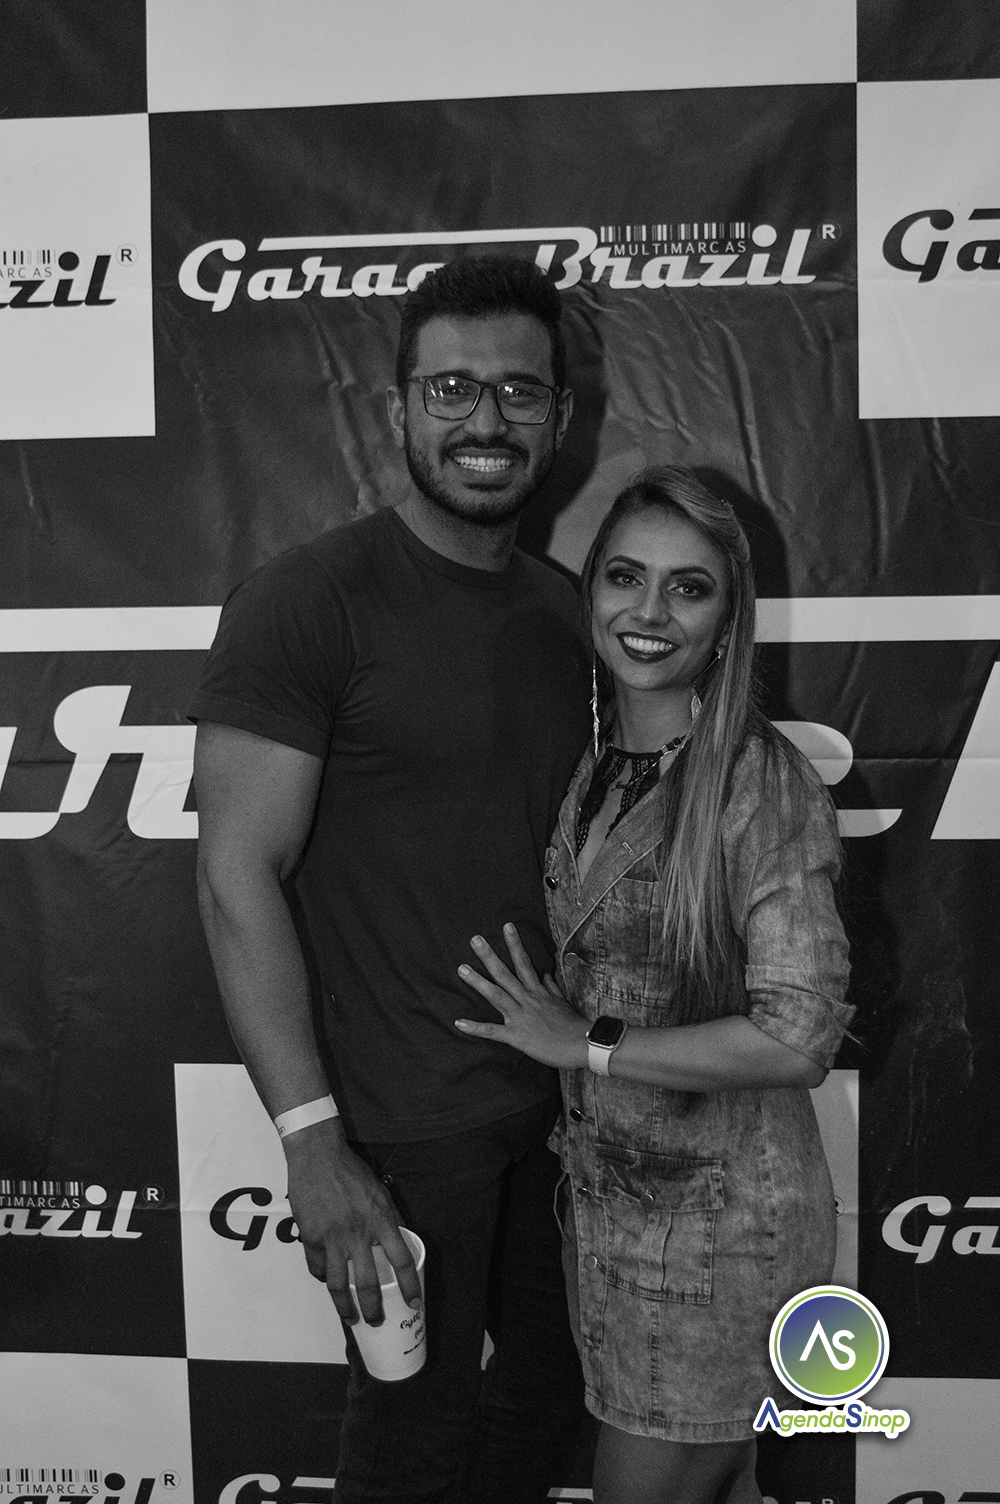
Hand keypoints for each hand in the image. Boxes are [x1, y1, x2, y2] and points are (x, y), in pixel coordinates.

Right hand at [281, 1117, 422, 1326]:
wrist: (317, 1156)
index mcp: (380, 1219)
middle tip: (376, 1321)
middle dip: (374, 1309)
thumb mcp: (380, 1191)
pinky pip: (318, 1268)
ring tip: (350, 1317)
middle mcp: (357, 1232)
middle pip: (368, 1283)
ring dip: (345, 1307)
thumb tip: (401, 1240)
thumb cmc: (351, 1171)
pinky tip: (328, 1281)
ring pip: (339, 1285)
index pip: (402, 1260)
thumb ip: (390, 1217)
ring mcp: (331, 1238)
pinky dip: (324, 1277)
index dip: (409, 1286)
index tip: (414, 1302)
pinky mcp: (310, 1238)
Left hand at [455, 922, 588, 1069]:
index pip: (524, 962)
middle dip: (489, 956)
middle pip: (505, 974)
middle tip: (475, 939)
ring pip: (496, 996)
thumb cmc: (573, 1025)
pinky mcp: (517, 1036)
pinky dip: (475, 1028)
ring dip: (478, 983)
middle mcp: (527, 999)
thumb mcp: (562, 1002)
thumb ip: (551, 988)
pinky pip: (493, 1031)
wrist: (581, 1045)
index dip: (514, 943)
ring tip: (462, 969)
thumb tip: (545, 974)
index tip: (506, 926)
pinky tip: (459, 1023)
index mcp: (537, 991)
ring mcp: (520, 1016)